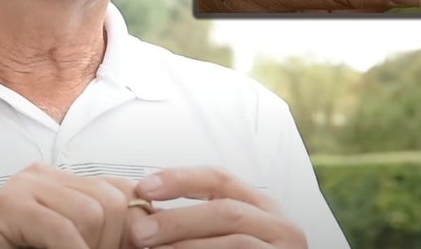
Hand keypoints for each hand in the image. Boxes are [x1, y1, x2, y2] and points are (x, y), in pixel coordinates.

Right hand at [0, 163, 140, 248]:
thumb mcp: (62, 243)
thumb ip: (95, 233)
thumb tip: (144, 236)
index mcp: (59, 183)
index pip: (122, 189)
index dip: (134, 227)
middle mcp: (42, 176)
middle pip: (113, 199)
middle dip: (114, 242)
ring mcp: (23, 187)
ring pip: (94, 213)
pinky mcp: (7, 206)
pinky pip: (62, 231)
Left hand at [125, 167, 306, 247]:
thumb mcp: (227, 235)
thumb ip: (197, 223)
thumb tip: (146, 217)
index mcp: (262, 207)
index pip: (220, 178)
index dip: (180, 179)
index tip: (145, 188)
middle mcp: (280, 227)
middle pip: (224, 211)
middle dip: (176, 219)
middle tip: (140, 231)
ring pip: (234, 242)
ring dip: (187, 246)